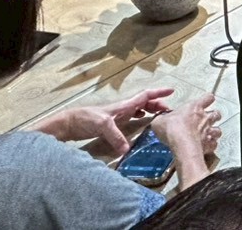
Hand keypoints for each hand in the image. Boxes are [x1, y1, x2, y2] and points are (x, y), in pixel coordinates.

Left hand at [46, 87, 176, 157]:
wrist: (69, 124)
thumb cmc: (85, 119)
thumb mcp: (103, 126)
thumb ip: (116, 137)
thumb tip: (127, 150)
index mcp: (124, 105)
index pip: (145, 95)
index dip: (159, 93)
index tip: (171, 91)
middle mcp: (122, 108)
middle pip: (144, 102)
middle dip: (157, 104)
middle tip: (168, 111)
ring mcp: (117, 115)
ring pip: (138, 109)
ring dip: (149, 110)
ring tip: (157, 116)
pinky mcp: (111, 123)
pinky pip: (130, 117)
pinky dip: (139, 117)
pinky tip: (140, 123)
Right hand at [151, 93, 222, 160]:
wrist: (181, 143)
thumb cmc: (172, 128)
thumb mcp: (160, 121)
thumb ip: (161, 118)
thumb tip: (159, 119)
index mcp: (195, 107)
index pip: (208, 97)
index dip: (207, 100)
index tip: (205, 102)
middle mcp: (205, 117)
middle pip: (217, 114)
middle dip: (213, 117)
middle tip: (206, 122)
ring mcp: (209, 131)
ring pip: (218, 130)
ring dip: (213, 132)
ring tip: (207, 136)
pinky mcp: (210, 144)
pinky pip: (214, 144)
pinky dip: (211, 146)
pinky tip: (205, 148)